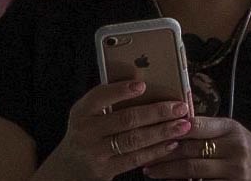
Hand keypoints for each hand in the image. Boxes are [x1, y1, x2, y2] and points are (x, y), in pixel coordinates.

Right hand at [43, 81, 189, 179]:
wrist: (68, 168)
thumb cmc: (87, 132)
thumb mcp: (89, 114)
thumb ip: (109, 99)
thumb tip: (144, 82)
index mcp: (82, 112)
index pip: (99, 97)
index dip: (120, 91)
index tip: (142, 85)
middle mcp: (87, 131)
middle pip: (126, 119)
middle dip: (157, 112)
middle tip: (180, 107)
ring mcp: (96, 152)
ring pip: (134, 140)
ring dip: (162, 132)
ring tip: (183, 125)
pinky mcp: (105, 170)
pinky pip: (135, 159)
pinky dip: (156, 151)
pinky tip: (172, 143)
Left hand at [143, 116, 250, 178]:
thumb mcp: (236, 135)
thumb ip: (211, 130)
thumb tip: (177, 123)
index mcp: (232, 128)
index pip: (196, 124)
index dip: (171, 126)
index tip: (151, 128)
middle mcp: (234, 147)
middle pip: (190, 147)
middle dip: (163, 151)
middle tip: (142, 152)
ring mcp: (234, 170)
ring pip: (192, 169)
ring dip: (167, 170)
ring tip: (149, 170)